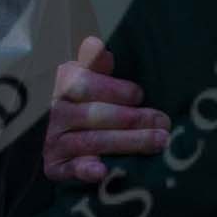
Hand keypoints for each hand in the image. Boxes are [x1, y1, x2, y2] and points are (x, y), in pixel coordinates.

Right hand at [42, 36, 169, 184]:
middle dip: (131, 119)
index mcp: (65, 85)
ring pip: (90, 141)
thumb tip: (96, 45)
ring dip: (126, 143)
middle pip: (93, 115)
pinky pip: (69, 169)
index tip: (139, 95)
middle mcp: (57, 112)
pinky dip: (84, 170)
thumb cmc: (91, 103)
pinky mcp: (55, 167)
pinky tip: (102, 171)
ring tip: (158, 142)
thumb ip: (95, 64)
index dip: (113, 90)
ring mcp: (54, 141)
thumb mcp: (91, 79)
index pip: (84, 85)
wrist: (65, 139)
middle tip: (162, 123)